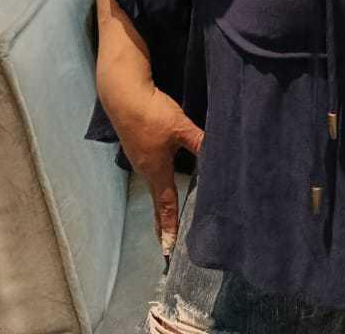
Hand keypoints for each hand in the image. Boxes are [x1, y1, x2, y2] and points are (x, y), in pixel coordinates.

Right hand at [111, 80, 204, 255]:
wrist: (123, 95)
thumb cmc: (152, 114)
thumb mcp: (180, 127)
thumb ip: (199, 141)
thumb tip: (221, 154)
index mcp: (156, 170)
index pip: (165, 206)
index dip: (169, 228)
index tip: (168, 251)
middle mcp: (145, 169)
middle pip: (156, 201)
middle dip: (162, 222)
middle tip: (167, 244)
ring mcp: (139, 157)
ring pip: (153, 184)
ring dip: (160, 202)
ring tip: (168, 216)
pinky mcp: (137, 145)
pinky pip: (150, 169)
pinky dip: (157, 182)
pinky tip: (163, 175)